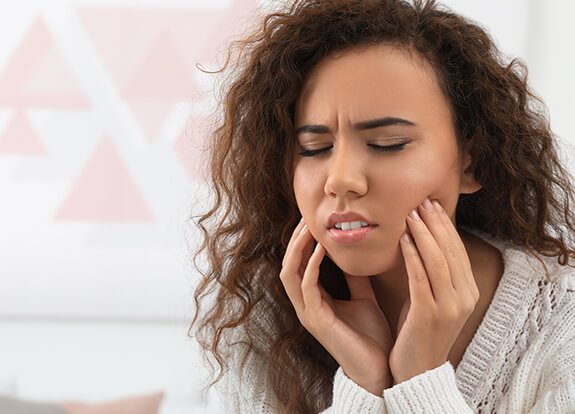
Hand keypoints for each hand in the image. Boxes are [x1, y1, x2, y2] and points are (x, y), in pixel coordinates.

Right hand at [280, 219, 392, 394]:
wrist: (379, 368)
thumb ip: (355, 277)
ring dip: (298, 248)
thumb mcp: (363, 297)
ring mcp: (308, 313)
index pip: (299, 265)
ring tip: (309, 228)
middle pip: (289, 265)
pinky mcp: (316, 320)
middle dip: (295, 240)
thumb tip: (355, 253)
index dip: (303, 242)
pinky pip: (307, 287)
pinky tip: (323, 249)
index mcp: (315, 300)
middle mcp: (306, 305)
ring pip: (290, 274)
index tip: (314, 220)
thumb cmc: (370, 336)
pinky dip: (312, 265)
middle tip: (307, 218)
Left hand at [389, 198, 479, 383]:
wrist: (417, 370)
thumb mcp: (432, 298)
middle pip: (450, 251)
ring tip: (410, 214)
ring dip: (424, 234)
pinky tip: (403, 240)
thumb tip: (420, 238)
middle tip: (421, 201)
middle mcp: (464, 297)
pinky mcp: (430, 315)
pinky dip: (413, 256)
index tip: (431, 204)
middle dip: (435, 223)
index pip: (457, 250)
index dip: (444, 225)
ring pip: (438, 261)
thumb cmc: (420, 330)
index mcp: (468, 291)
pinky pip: (421, 278)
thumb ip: (432, 273)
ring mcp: (449, 307)